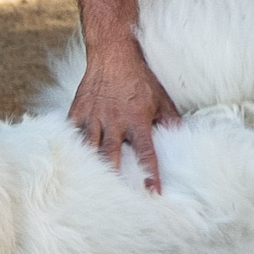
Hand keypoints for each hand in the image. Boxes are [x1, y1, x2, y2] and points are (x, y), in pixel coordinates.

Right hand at [68, 39, 180, 191]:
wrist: (113, 53)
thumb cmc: (140, 79)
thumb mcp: (162, 100)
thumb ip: (171, 123)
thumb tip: (184, 142)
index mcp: (137, 119)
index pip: (146, 153)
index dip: (151, 174)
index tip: (153, 193)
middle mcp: (114, 120)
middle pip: (112, 156)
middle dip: (114, 179)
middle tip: (116, 200)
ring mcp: (93, 117)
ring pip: (89, 149)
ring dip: (91, 169)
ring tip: (91, 190)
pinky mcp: (77, 111)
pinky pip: (71, 135)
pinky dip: (71, 151)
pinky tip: (70, 166)